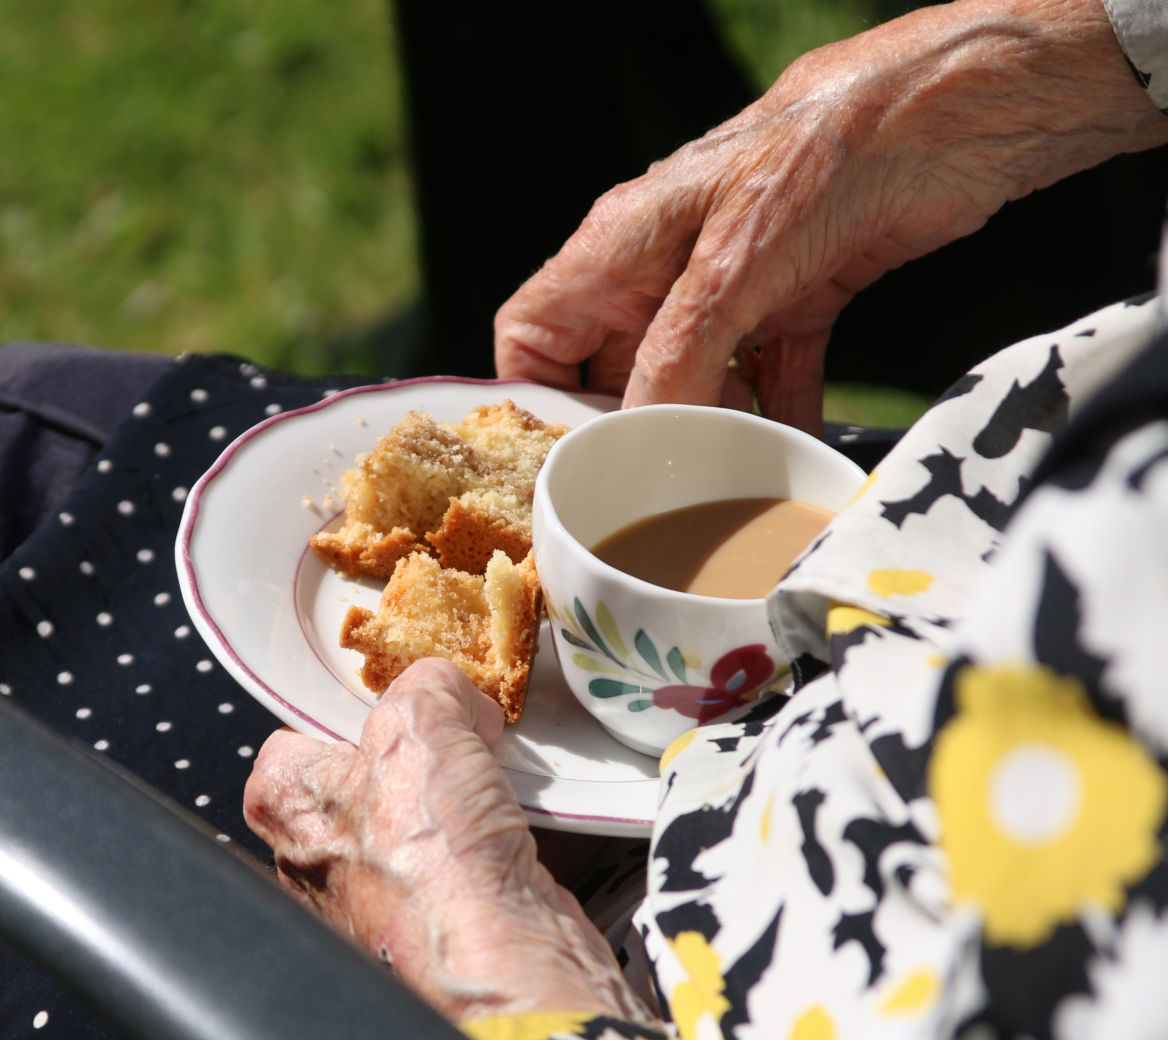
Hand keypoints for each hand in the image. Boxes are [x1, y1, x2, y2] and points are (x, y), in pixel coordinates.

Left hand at [242, 659, 652, 1024]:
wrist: (504, 972)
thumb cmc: (434, 873)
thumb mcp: (418, 725)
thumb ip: (424, 690)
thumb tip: (444, 691)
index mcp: (289, 812)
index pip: (293, 743)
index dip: (350, 718)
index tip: (399, 707)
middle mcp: (319, 868)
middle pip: (368, 785)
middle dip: (419, 763)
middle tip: (461, 746)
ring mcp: (380, 910)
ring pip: (423, 831)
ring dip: (467, 805)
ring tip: (500, 790)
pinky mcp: (443, 935)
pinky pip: (470, 872)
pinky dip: (502, 849)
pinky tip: (527, 837)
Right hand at [493, 0, 1167, 431]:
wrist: (947, 113)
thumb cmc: (823, 151)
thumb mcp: (732, 266)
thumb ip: (677, 356)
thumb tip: (639, 437)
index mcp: (619, 246)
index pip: (533, 333)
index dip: (532, 397)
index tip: (560, 456)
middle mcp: (662, 268)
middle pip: (611, 370)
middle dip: (628, 428)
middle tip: (646, 485)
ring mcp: (729, 285)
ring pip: (691, 380)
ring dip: (707, 428)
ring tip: (720, 477)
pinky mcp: (795, 296)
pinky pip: (769, 375)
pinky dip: (779, 414)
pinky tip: (790, 453)